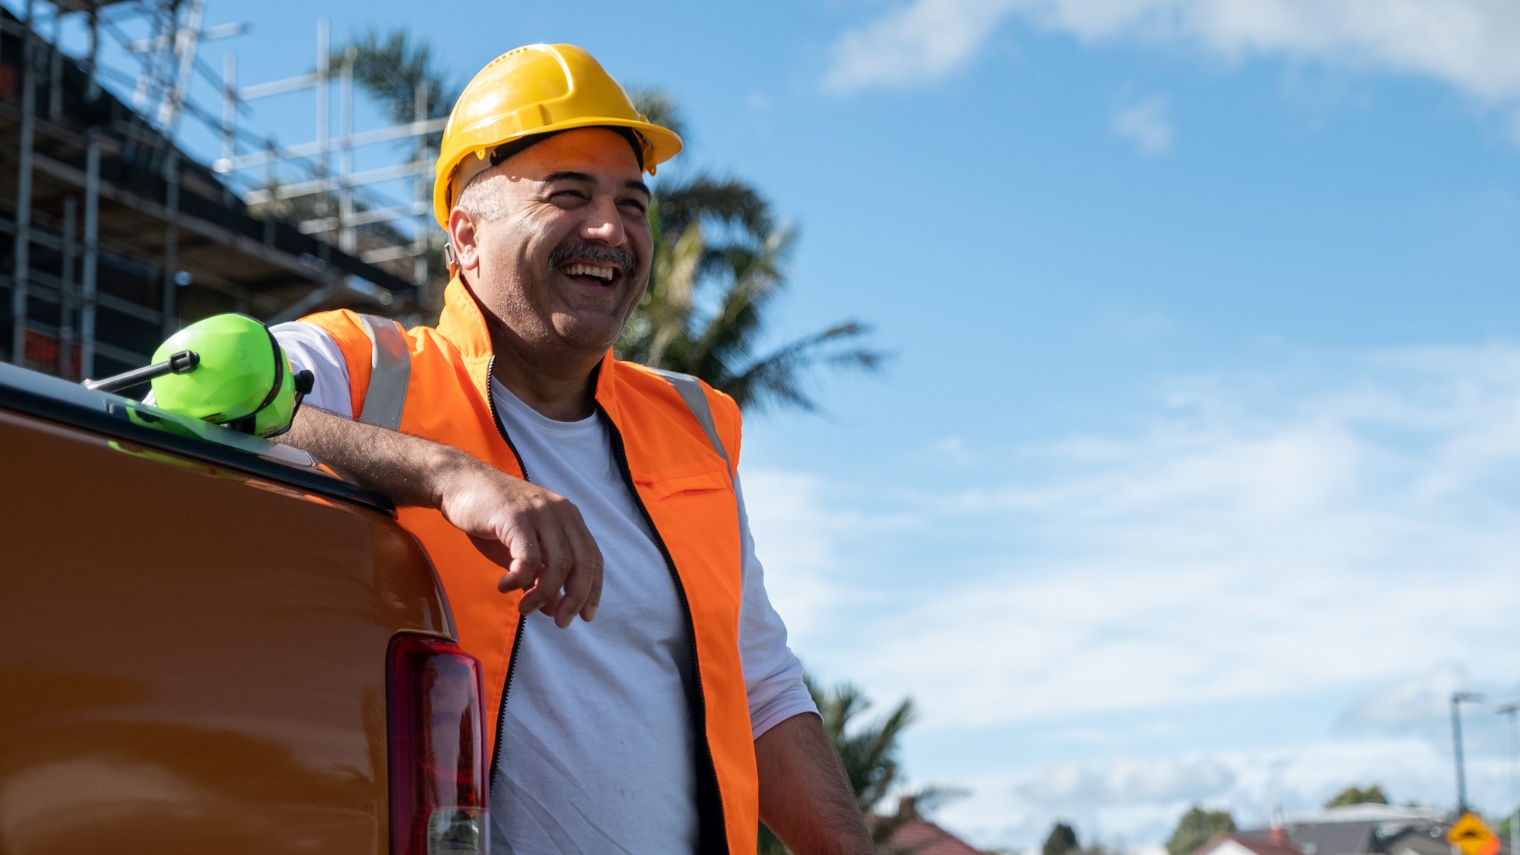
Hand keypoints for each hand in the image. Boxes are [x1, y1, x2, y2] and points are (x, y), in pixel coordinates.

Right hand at [432, 452, 603, 627]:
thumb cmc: (493, 519)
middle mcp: (561, 513)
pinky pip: (528, 557)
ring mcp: (540, 513)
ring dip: (544, 594)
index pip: (593, 558)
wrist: (461, 484)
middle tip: (561, 623)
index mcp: (569, 518)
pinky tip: (505, 588)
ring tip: (525, 609)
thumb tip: (554, 611)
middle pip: (582, 563)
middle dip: (574, 598)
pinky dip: (519, 579)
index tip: (586, 616)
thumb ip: (540, 577)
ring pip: (558, 563)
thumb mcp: (522, 551)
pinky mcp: (516, 516)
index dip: (593, 590)